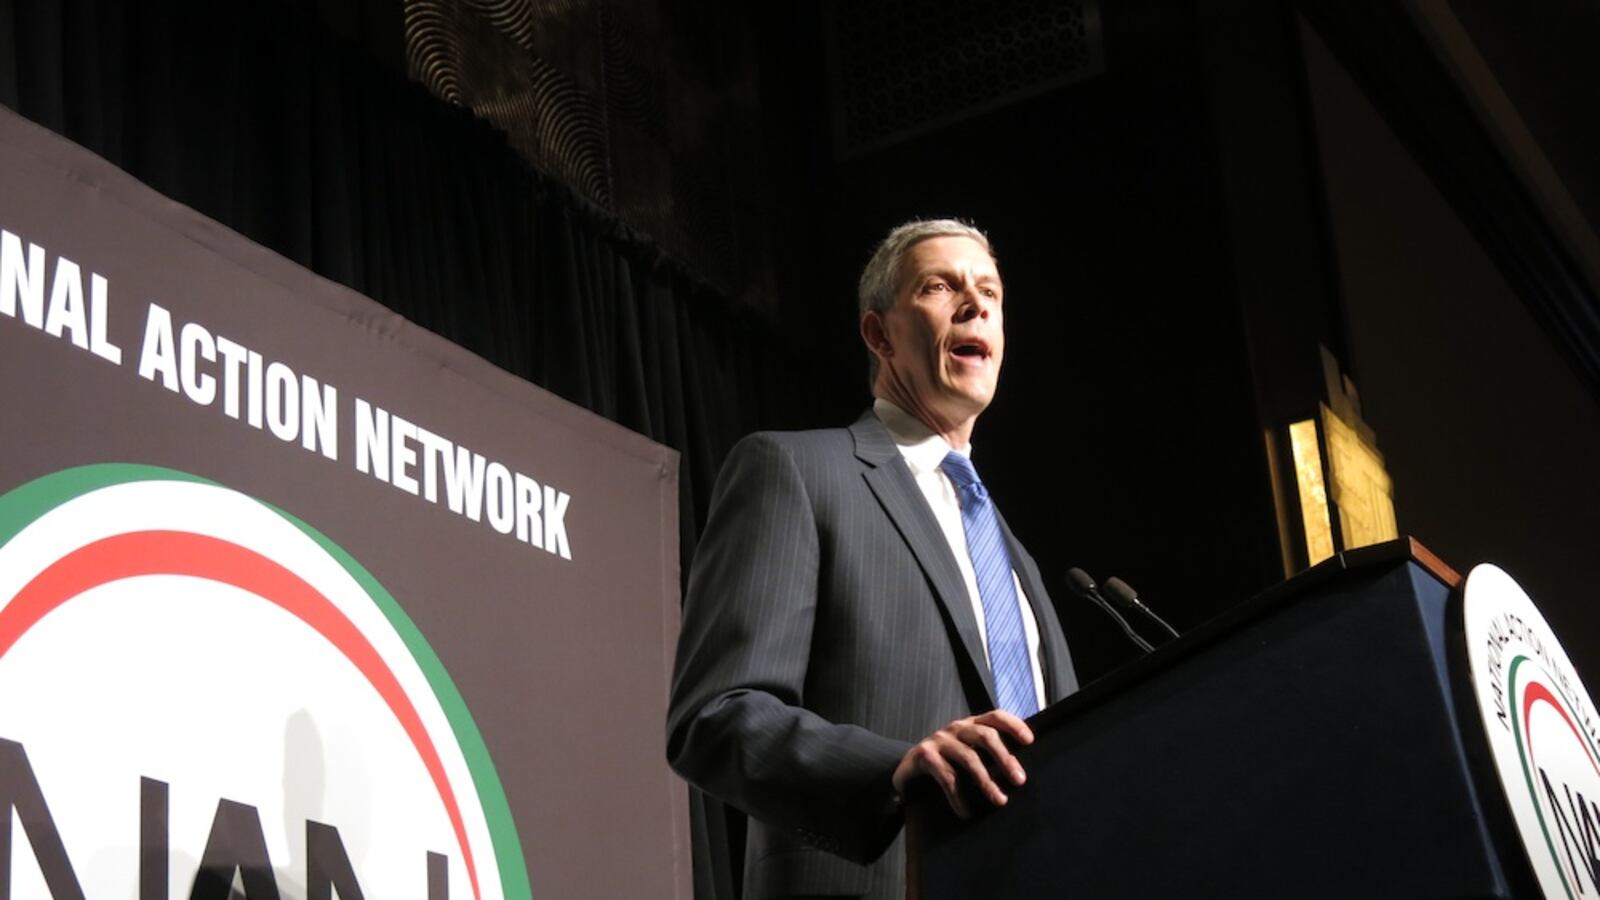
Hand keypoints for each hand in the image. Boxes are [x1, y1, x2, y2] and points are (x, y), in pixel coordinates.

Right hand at [891, 710, 1033, 818]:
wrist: (907, 771)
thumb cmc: (945, 763)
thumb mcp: (967, 753)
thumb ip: (988, 755)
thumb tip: (1020, 772)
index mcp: (971, 725)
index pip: (995, 716)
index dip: (1013, 725)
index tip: (1029, 741)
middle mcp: (956, 729)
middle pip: (986, 736)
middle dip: (1005, 758)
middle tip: (1020, 780)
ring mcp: (939, 740)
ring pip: (969, 757)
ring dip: (986, 781)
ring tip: (999, 800)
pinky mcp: (925, 755)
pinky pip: (947, 777)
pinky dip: (958, 797)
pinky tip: (966, 812)